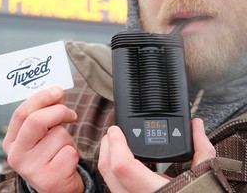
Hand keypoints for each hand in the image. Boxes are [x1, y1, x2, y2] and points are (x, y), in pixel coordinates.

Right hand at [2, 87, 83, 192]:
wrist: (58, 187)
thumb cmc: (51, 155)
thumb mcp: (44, 133)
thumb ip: (48, 112)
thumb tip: (57, 90)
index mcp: (11, 141)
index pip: (22, 113)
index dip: (41, 98)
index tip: (57, 90)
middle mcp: (16, 155)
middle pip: (37, 121)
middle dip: (60, 111)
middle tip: (71, 114)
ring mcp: (30, 169)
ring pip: (59, 135)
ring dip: (69, 139)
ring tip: (63, 150)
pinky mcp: (48, 180)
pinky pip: (70, 152)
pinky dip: (75, 153)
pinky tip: (67, 162)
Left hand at [98, 118, 215, 192]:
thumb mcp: (205, 177)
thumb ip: (201, 149)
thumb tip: (197, 125)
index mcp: (155, 190)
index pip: (122, 166)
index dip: (116, 143)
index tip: (116, 129)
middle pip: (107, 171)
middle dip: (106, 146)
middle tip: (113, 132)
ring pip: (107, 179)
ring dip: (107, 157)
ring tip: (115, 143)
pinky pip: (113, 184)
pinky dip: (113, 169)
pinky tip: (121, 160)